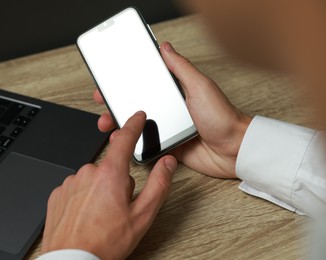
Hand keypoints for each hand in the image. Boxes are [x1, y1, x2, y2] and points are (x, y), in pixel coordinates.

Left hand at [41, 111, 176, 258]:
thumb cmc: (106, 242)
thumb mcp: (142, 215)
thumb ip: (158, 184)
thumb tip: (167, 163)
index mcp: (110, 174)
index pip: (125, 140)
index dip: (133, 125)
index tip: (137, 116)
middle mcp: (88, 173)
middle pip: (110, 167)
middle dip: (117, 181)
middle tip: (118, 208)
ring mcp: (71, 183)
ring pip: (93, 179)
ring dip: (99, 191)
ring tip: (101, 216)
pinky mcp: (58, 193)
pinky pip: (76, 188)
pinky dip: (83, 198)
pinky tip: (86, 216)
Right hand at [94, 42, 251, 177]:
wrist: (232, 150)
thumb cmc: (222, 116)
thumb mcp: (200, 86)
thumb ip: (181, 68)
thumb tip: (165, 47)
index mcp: (176, 92)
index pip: (146, 83)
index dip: (126, 82)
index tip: (110, 82)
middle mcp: (169, 109)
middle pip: (137, 104)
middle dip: (117, 104)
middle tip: (103, 104)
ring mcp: (168, 128)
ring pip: (138, 125)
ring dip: (121, 125)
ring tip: (108, 125)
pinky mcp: (168, 145)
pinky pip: (146, 144)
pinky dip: (133, 144)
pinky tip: (123, 143)